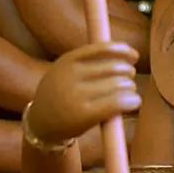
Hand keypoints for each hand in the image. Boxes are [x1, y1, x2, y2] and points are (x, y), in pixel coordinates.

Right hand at [25, 41, 140, 146]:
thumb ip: (89, 61)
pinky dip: (131, 100)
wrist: (39, 124)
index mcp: (67, 61)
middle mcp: (71, 75)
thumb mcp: (65, 71)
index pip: (103, 48)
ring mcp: (76, 95)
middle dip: (128, 72)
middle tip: (129, 80)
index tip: (134, 56)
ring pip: (119, 85)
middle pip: (115, 67)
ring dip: (130, 88)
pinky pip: (117, 102)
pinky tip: (134, 102)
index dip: (123, 50)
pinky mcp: (84, 115)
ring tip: (129, 93)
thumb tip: (126, 53)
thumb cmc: (61, 95)